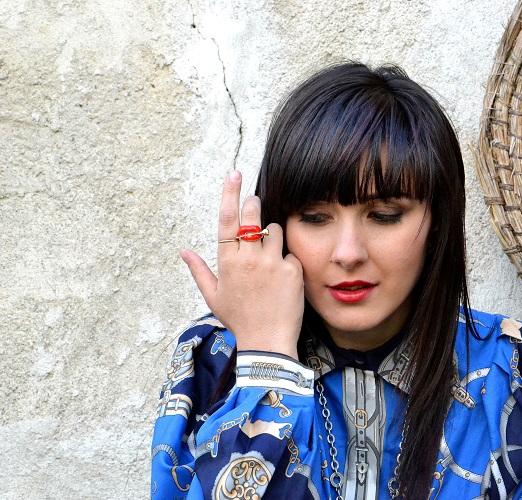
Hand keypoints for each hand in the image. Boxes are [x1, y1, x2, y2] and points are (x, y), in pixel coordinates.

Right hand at [180, 170, 303, 358]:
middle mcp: (249, 258)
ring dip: (272, 235)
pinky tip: (283, 278)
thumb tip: (183, 250)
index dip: (230, 193)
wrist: (268, 342)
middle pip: (253, 215)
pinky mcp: (293, 270)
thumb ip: (199, 270)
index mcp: (227, 262)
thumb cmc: (238, 319)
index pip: (228, 219)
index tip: (234, 174)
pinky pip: (291, 251)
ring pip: (275, 229)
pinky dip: (287, 259)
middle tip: (255, 205)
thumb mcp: (213, 296)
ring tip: (269, 255)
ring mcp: (272, 263)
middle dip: (254, 205)